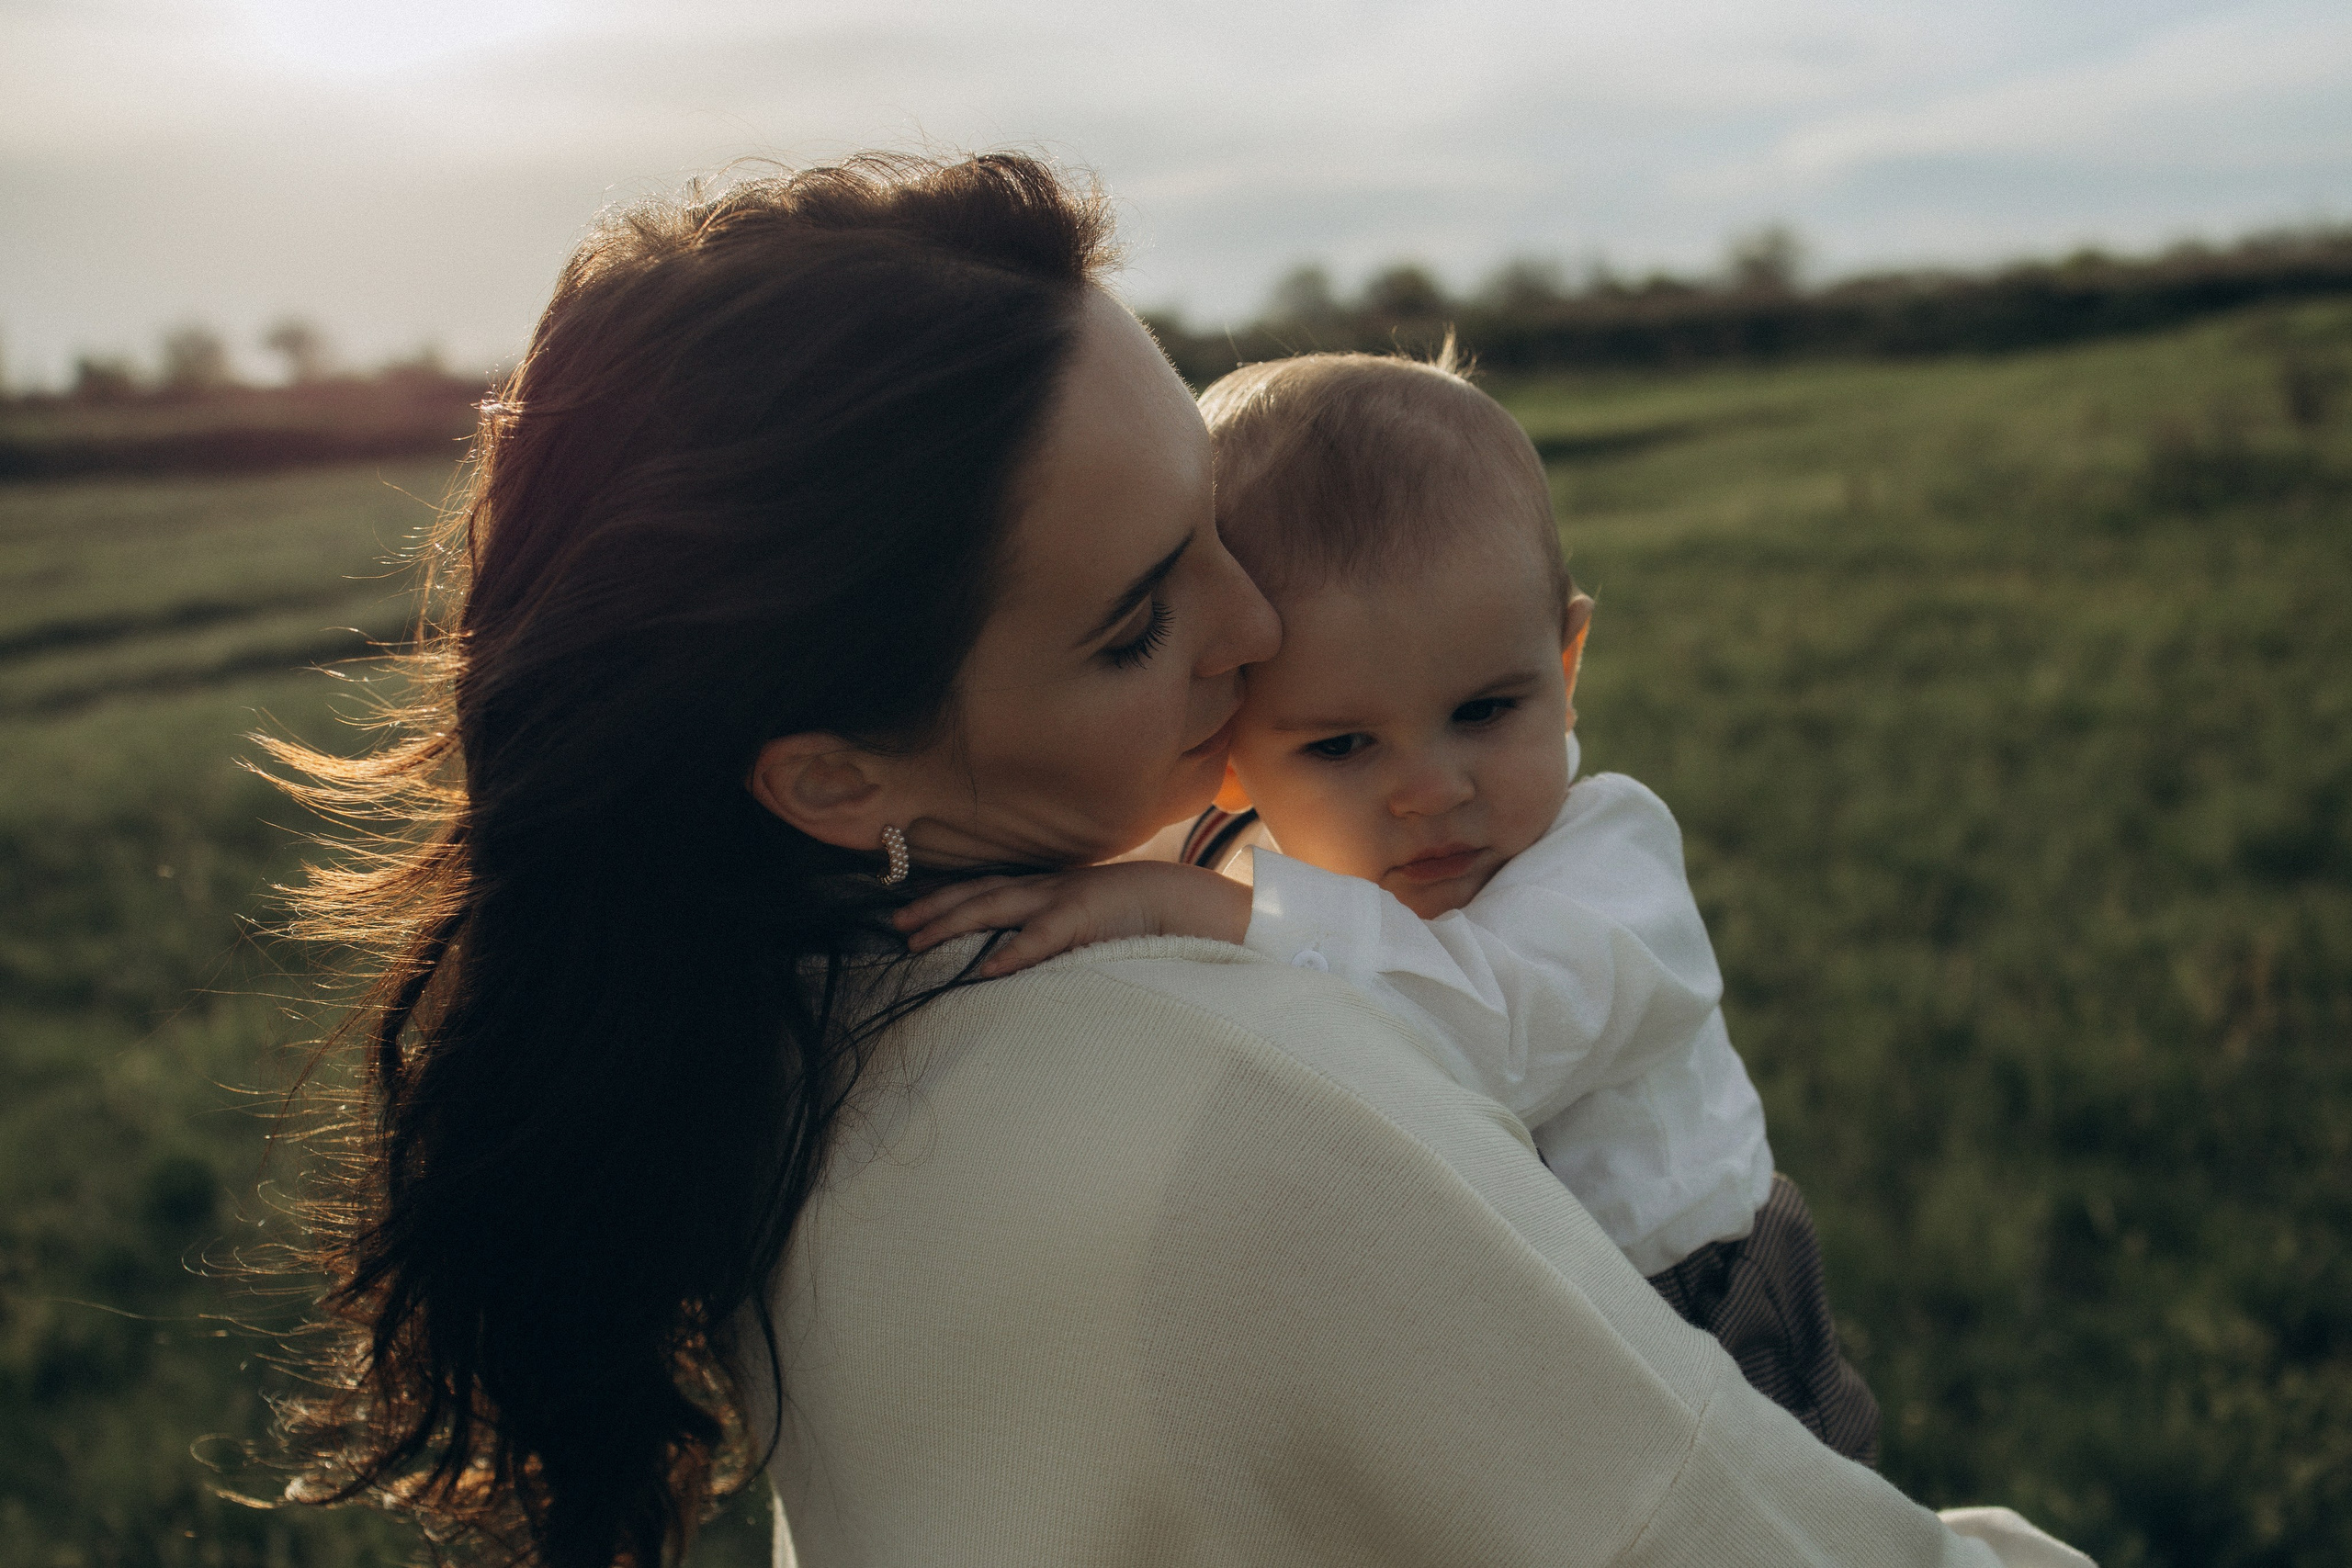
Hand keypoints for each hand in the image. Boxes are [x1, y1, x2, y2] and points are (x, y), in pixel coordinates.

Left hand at [892, 861, 1251, 977]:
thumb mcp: (1091, 921)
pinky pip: (1039, 937)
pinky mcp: (1084, 917)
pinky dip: (1009, 953)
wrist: (1190, 900)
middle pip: (976, 893)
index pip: (986, 888)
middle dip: (932, 907)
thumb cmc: (1143, 915)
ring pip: (993, 907)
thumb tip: (1021, 960)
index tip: (909, 912)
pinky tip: (982, 970)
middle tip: (893, 924)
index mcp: (1048, 888)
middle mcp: (1047, 887)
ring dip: (951, 922)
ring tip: (916, 942)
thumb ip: (1058, 935)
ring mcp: (1062, 898)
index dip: (945, 898)